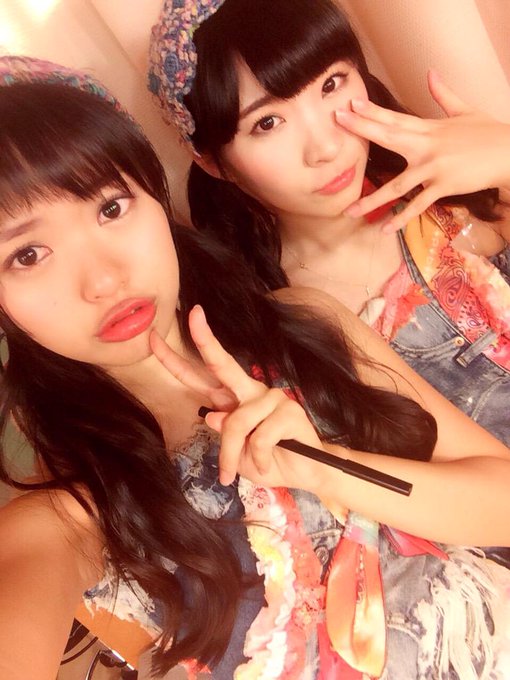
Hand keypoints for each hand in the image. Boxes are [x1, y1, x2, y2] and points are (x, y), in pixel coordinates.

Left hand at [150, 305, 326, 489]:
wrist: (307, 474)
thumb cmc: (268, 460)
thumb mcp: (236, 455)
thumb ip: (222, 436)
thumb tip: (210, 417)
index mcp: (233, 399)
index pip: (201, 376)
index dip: (175, 360)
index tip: (152, 338)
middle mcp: (250, 391)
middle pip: (223, 364)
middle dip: (205, 340)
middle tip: (193, 314)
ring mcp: (271, 398)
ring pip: (234, 424)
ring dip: (231, 456)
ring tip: (237, 472)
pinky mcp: (288, 411)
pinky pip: (257, 439)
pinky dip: (256, 460)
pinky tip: (267, 464)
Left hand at [337, 69, 509, 232]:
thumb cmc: (488, 133)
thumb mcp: (464, 110)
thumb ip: (443, 95)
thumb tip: (430, 73)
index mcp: (429, 128)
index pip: (395, 118)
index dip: (372, 112)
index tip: (350, 105)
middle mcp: (427, 146)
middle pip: (389, 137)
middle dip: (362, 129)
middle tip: (338, 122)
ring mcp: (433, 168)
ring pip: (396, 186)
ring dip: (372, 200)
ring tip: (349, 211)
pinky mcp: (443, 186)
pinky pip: (417, 205)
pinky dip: (401, 218)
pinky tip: (384, 229)